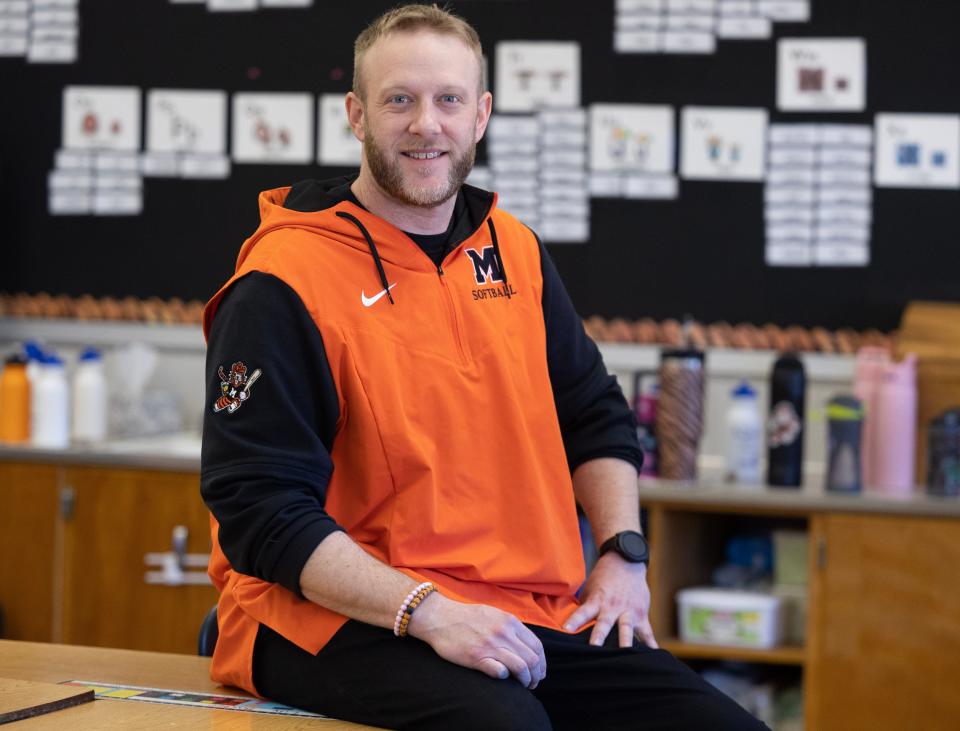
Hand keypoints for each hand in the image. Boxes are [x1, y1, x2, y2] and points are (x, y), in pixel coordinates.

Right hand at [407, 592, 546, 688]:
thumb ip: (510, 627)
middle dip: (536, 675)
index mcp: (510, 622)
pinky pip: (500, 672)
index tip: (539, 672)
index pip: (537, 646)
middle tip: (532, 683)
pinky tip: (503, 677)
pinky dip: (505, 677)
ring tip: (523, 686)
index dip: (542, 663)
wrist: (440, 616)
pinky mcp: (476, 657)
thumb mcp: (494, 614)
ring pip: (521, 667)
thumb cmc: (467, 617)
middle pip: (532, 659)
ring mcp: (490, 645)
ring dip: (525, 680)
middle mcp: (503, 633)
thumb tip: (525, 645)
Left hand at [563, 552, 657, 648]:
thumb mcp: (590, 590)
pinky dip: (651, 644)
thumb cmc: (603, 579)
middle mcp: (612, 606)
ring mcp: (628, 611)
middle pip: (605, 622)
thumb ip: (585, 608)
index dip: (574, 620)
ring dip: (625, 641)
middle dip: (599, 635)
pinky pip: (647, 632)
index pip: (583, 612)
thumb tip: (572, 627)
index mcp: (597, 600)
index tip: (565, 630)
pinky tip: (654, 655)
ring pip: (626, 628)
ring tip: (626, 654)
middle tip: (594, 647)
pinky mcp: (641, 614)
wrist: (625, 562)